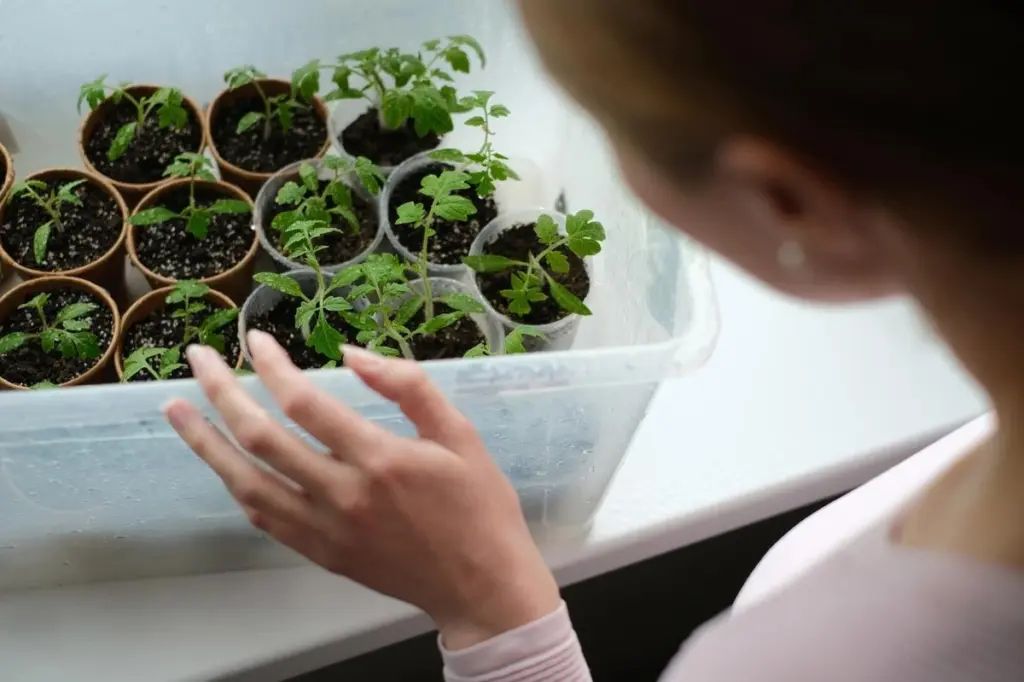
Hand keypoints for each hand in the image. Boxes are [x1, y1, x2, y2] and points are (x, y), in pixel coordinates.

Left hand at [162, 330, 559, 648]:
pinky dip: (237, 485)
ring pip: (247, 482)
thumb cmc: (479, 506)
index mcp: (380, 459)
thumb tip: (353, 354)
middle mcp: (343, 495)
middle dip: (221, 392)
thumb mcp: (461, 434)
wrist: (480, 586)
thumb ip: (409, 387)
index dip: (272, 367)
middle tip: (197, 359)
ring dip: (205, 443)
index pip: (305, 403)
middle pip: (261, 439)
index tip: (255, 341)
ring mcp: (326, 529)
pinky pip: (264, 516)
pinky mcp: (321, 553)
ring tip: (176, 409)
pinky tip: (222, 463)